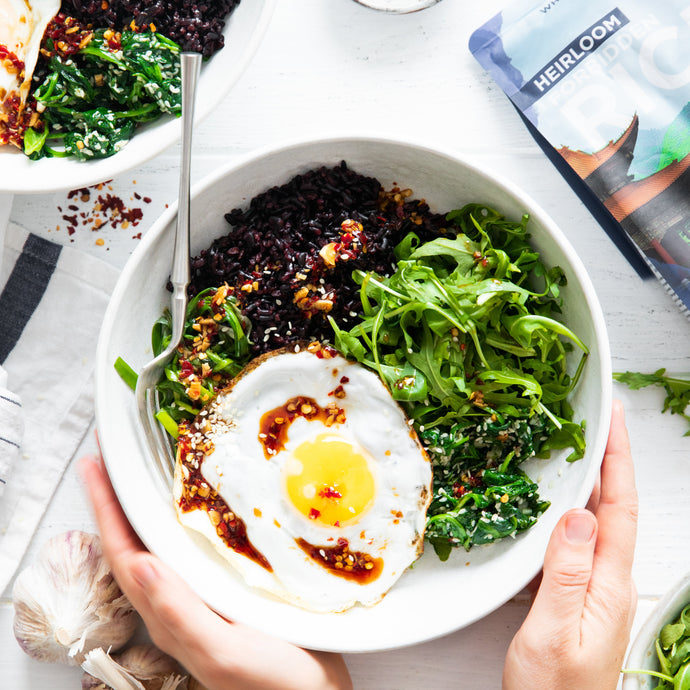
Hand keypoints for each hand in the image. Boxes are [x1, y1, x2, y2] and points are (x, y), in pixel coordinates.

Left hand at [79, 453, 352, 689]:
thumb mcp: (225, 651)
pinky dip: (179, 522)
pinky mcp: (224, 593)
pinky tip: (194, 507)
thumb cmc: (272, 682)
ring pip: (159, 546)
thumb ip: (181, 614)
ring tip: (139, 475)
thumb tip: (141, 564)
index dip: (105, 510)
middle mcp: (175, 606)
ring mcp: (199, 599)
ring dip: (143, 509)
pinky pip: (189, 551)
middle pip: (133, 545)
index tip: (95, 468)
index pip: (124, 556)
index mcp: (168, 617)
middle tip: (112, 459)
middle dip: (116, 502)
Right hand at [503, 399, 637, 689]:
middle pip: (614, 505)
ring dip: (591, 479)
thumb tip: (577, 517)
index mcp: (609, 584)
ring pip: (597, 520)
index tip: (613, 420)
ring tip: (578, 446)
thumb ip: (566, 574)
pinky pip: (578, 538)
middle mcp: (609, 580)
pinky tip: (556, 500)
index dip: (618, 459)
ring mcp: (596, 586)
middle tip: (595, 419)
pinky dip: (571, 508)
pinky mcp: (579, 592)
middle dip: (608, 457)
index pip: (620, 508)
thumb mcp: (553, 633)